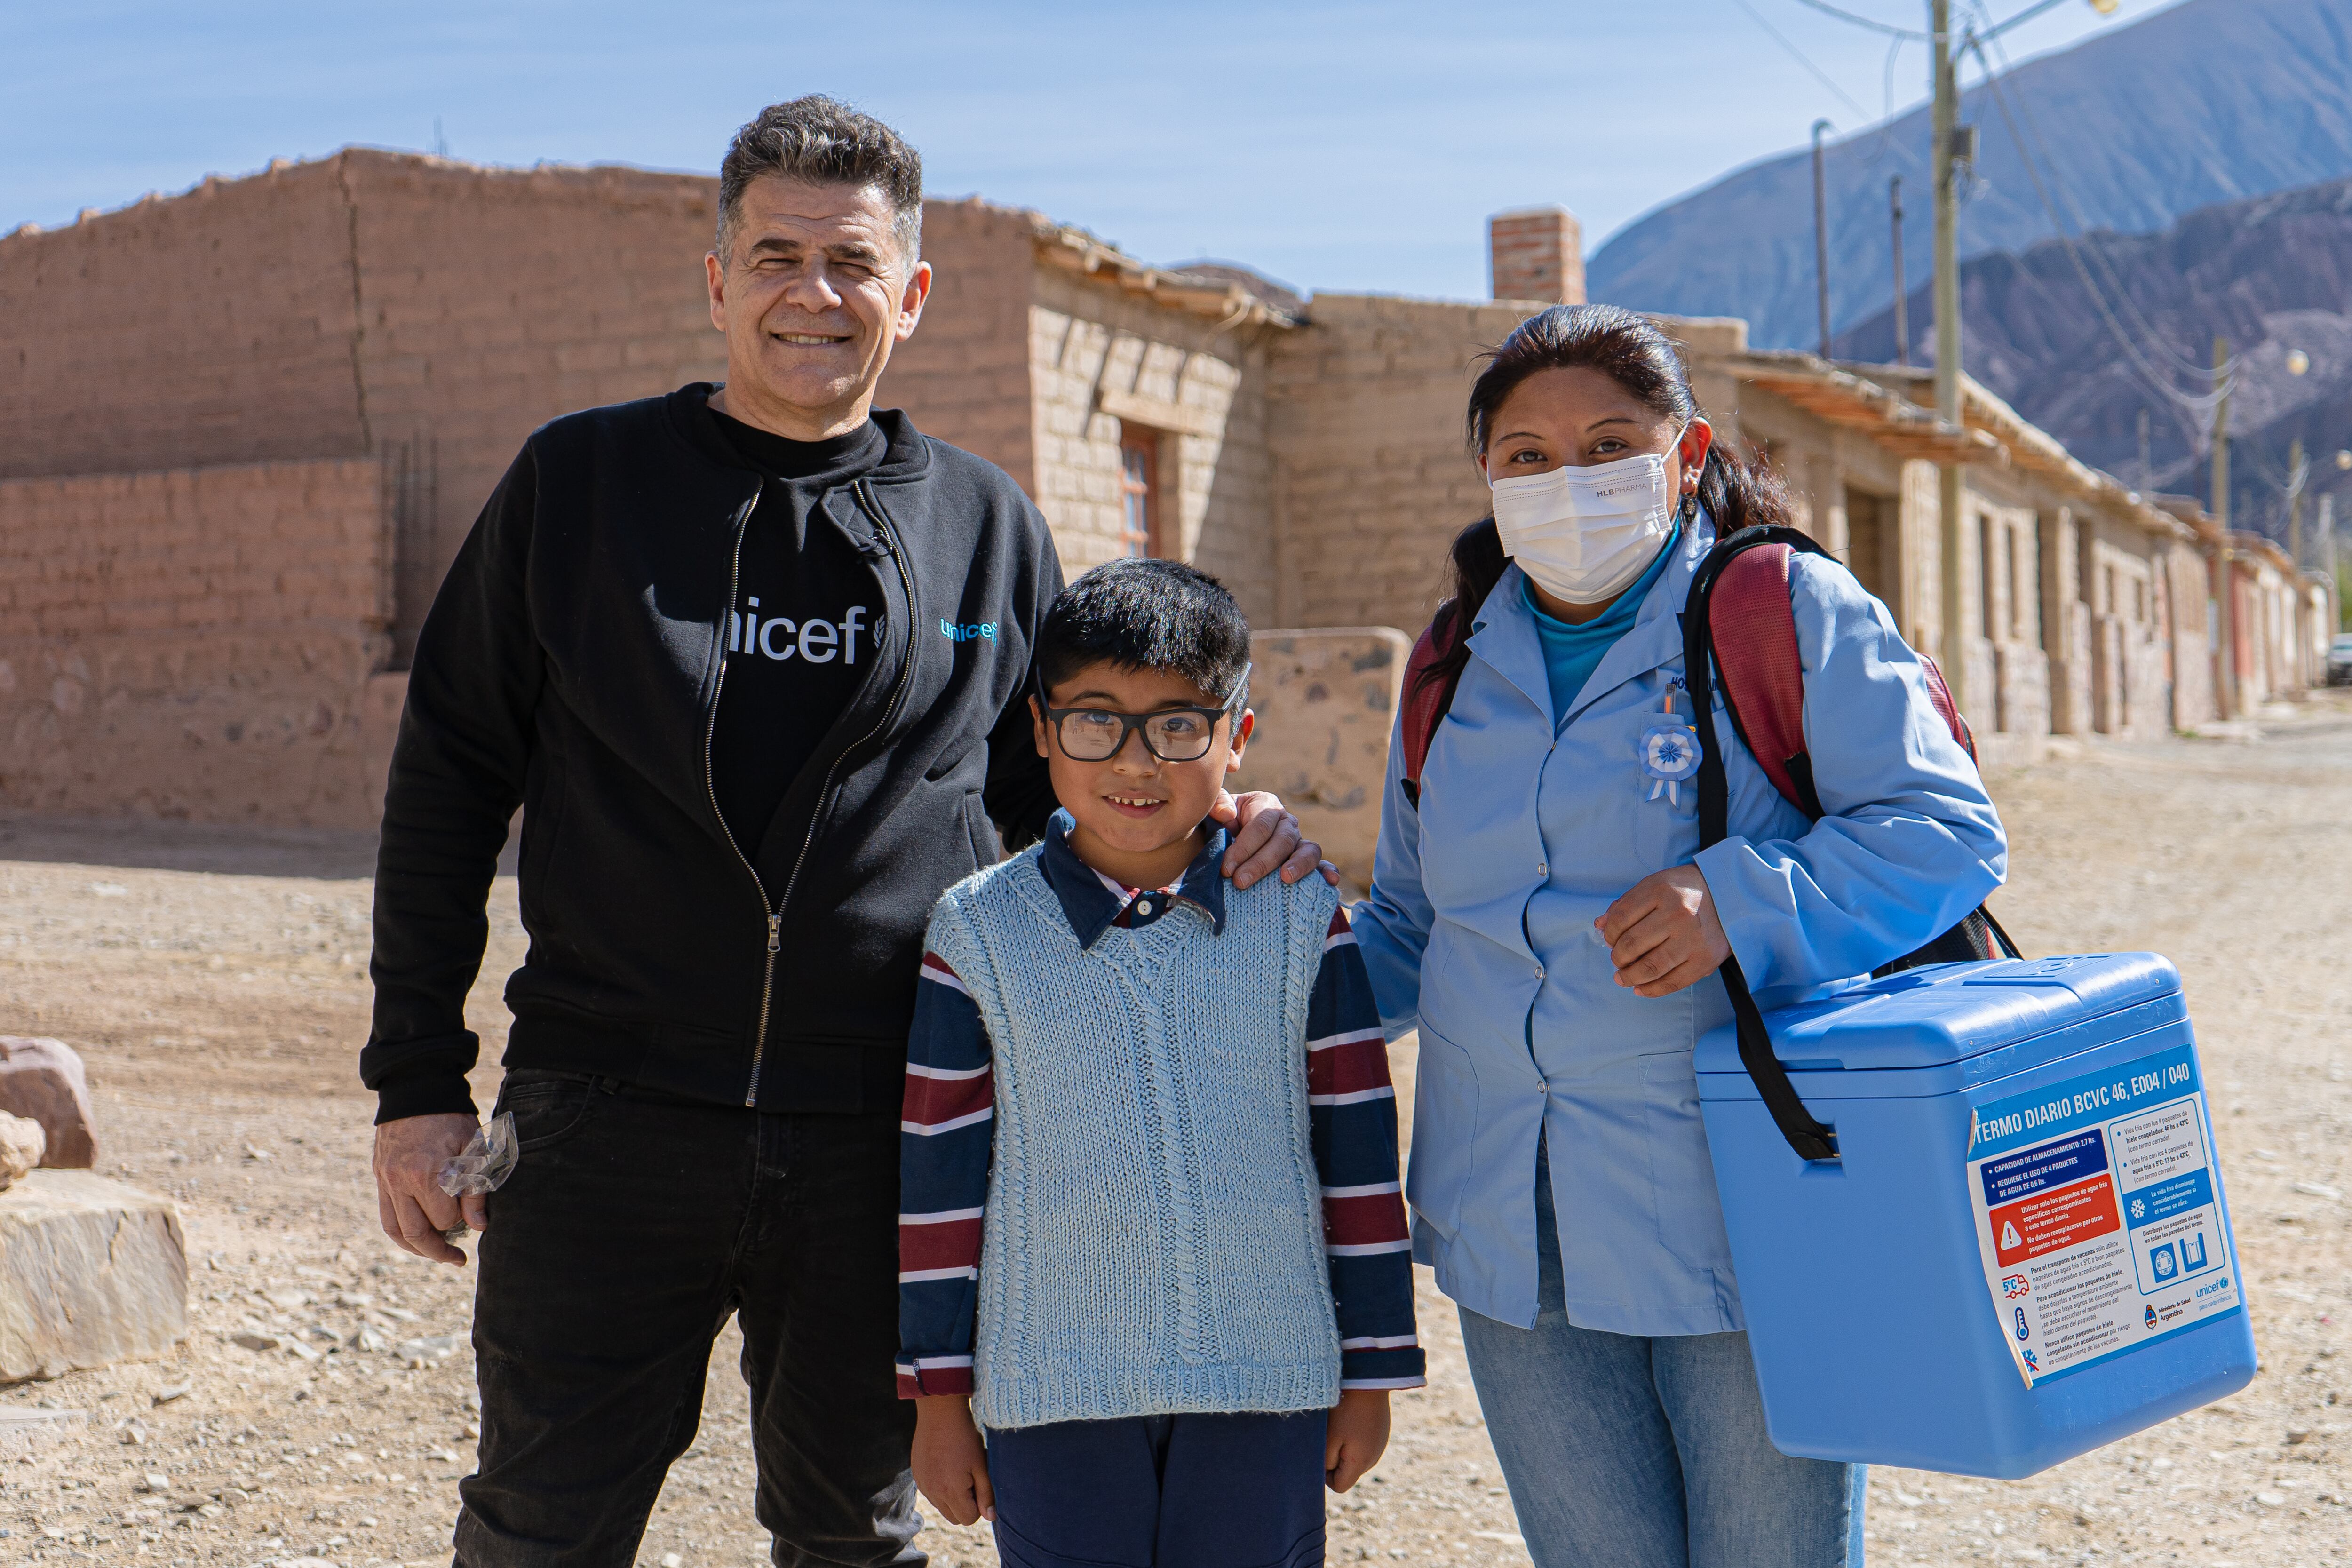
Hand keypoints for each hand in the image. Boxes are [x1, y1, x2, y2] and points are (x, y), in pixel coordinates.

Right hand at [372, 1113, 485, 1265]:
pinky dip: (400, 1232)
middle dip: (438, 1251)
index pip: (444, 1219)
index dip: (461, 1223)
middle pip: (416, 1233)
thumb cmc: (451, 1117)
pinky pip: (386, 1215)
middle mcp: (399, 1181)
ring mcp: (385, 1180)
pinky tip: (416, 1238)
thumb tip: (479, 1227)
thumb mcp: (473, 1147)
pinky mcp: (379, 1176)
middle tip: (458, 1259)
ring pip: (395, 1230)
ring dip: (416, 1248)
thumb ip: (475, 1189)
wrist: (417, 1088)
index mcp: (426, 1173)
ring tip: (437, 1254)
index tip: (474, 1219)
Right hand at [911, 1395, 994, 1524]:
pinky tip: (946, 1465)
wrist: (940, 1413)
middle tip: (971, 1479)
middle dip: (965, 1505)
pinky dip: (940, 1487)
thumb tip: (990, 1516)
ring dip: (952, 1497)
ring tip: (958, 1470)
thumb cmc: (965, 1437)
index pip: (968, 1519)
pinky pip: (930, 1493)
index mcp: (950, 1491)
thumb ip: (986, 1494)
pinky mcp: (916, 1475)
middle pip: (954, 1517)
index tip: (980, 1485)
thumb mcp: (982, 1465)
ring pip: (941, 1506)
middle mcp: (933, 1492)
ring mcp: (922, 1484)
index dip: (979, 1506)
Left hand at [1212, 790, 1338, 889]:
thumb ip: (1217, 805)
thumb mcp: (1215, 811)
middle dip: (1260, 863)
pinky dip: (1328, 872)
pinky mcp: (1305, 860)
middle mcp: (1286, 821)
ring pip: (1307, 850)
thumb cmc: (1220, 824)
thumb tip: (1228, 815)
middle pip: (1281, 840)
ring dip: (1298, 865)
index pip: (1260, 825)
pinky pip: (1321, 864)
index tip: (1226, 868)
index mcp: (1265, 805)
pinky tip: (1330, 882)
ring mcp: (1298, 841)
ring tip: (1285, 879)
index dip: (1244, 847)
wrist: (1226, 838)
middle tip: (1240, 882)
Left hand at [1326, 1388, 1390, 1491]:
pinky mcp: (1381, 1432)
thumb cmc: (1344, 1408)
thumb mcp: (1329, 1437)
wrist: (1368, 1379)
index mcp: (1360, 1462)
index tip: (1321, 1452)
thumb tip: (1325, 1473)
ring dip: (1345, 1448)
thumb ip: (1326, 1462)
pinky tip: (1351, 1418)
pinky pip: (1364, 1445)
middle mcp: (1374, 1457)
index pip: (1340, 1486)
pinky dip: (1355, 1438)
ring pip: (1355, 1458)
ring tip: (1341, 1424)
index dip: (1325, 1475)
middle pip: (1348, 1472)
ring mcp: (1380, 1444)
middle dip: (1335, 1460)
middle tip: (1329, 1435)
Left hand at [1597, 865, 1731, 997]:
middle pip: (1632, 944)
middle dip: (1617, 957)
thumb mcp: (1655, 885)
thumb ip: (1626, 904)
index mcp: (1660, 891)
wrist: (1730, 896)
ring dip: (1630, 977)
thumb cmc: (1685, 891)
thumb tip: (1600, 926)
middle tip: (1616, 960)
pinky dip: (1652, 989)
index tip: (1609, 940)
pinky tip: (1640, 989)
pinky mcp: (1705, 959)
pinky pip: (1673, 981)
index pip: (1620, 918)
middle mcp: (1677, 914)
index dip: (1609, 933)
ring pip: (1650, 967)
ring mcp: (1692, 938)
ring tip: (1622, 978)